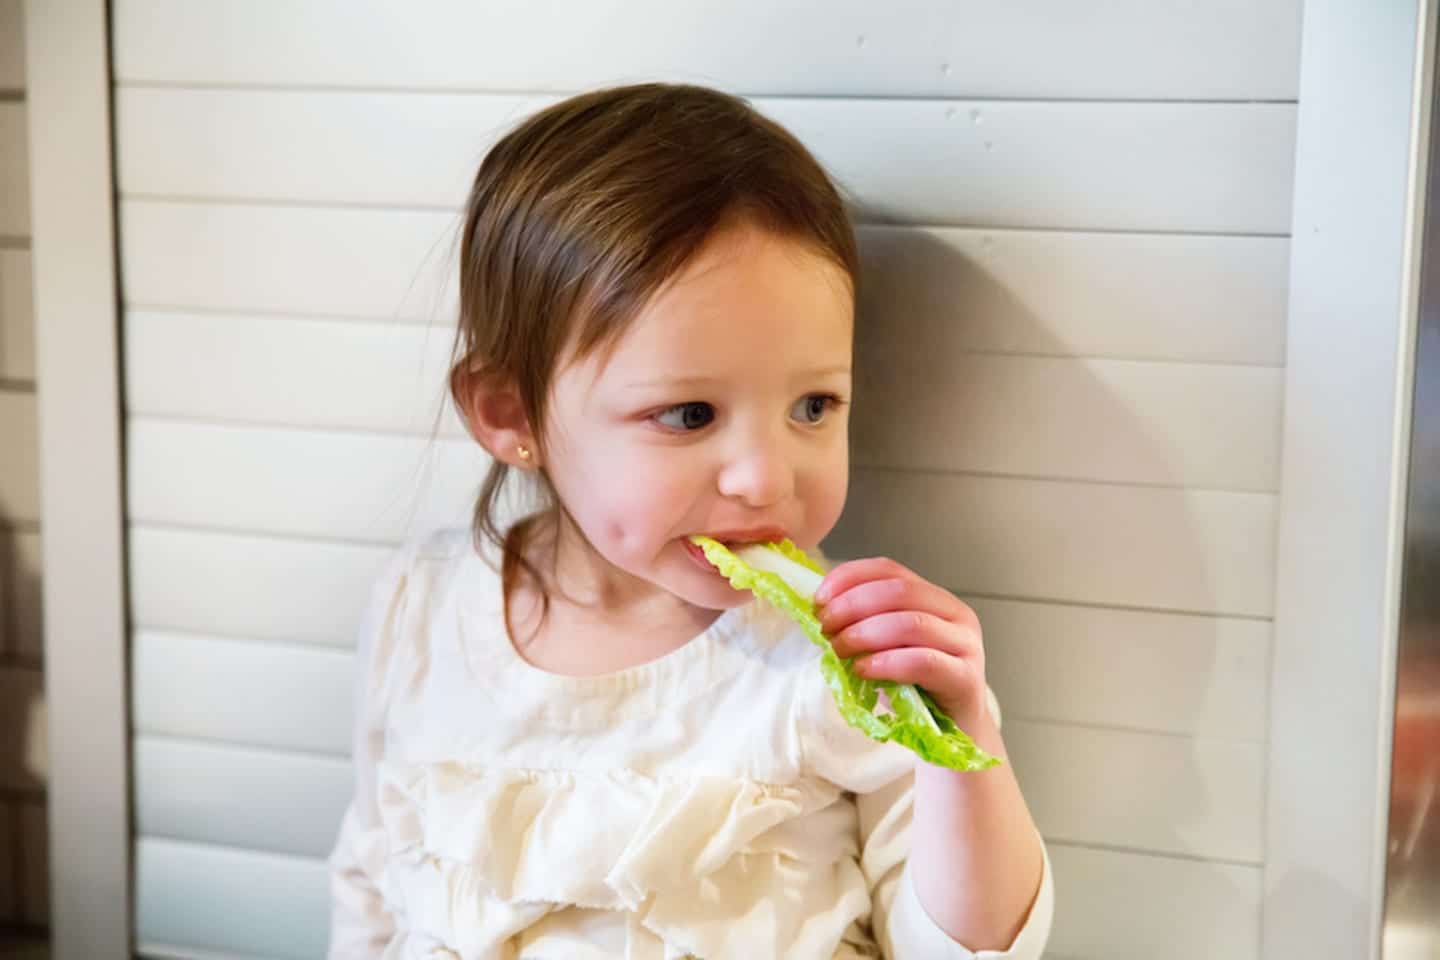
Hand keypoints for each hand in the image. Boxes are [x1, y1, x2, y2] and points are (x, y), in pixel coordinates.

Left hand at [814, 557, 986, 729]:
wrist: (956, 730)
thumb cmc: (917, 686)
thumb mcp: (889, 646)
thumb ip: (866, 623)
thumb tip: (821, 609)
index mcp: (934, 597)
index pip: (889, 569)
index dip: (850, 578)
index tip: (819, 599)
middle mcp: (955, 613)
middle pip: (899, 591)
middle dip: (853, 605)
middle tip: (825, 626)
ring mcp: (965, 644)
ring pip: (911, 623)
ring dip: (865, 633)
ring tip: (839, 649)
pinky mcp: (966, 678)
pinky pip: (924, 662)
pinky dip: (887, 663)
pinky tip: (863, 669)